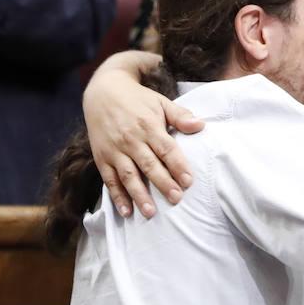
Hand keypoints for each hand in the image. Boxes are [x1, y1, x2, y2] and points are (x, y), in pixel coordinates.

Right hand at [84, 60, 203, 218]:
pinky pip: (109, 180)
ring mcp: (115, 149)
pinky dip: (117, 196)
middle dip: (162, 183)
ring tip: (151, 213)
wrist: (103, 91)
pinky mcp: (102, 157)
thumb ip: (180, 116)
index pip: (166, 148)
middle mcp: (131, 139)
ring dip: (139, 195)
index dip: (177, 165)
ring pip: (128, 175)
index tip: (188, 181)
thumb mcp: (160, 102)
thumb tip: (201, 125)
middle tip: (176, 199)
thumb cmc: (137, 99)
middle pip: (149, 164)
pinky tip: (127, 211)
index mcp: (148, 125)